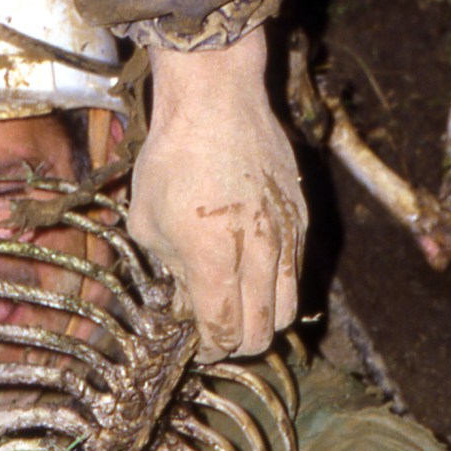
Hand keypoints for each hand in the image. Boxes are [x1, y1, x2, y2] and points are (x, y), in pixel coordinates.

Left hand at [130, 29, 304, 361]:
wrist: (216, 101)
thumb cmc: (173, 157)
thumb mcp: (149, 222)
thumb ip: (171, 271)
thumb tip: (186, 300)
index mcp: (213, 261)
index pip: (225, 332)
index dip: (213, 349)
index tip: (202, 347)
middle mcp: (257, 256)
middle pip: (264, 331)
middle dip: (240, 342)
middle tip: (221, 334)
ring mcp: (285, 237)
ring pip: (290, 307)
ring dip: (266, 318)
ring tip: (243, 308)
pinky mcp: (301, 218)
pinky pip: (297, 271)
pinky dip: (279, 286)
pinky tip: (256, 272)